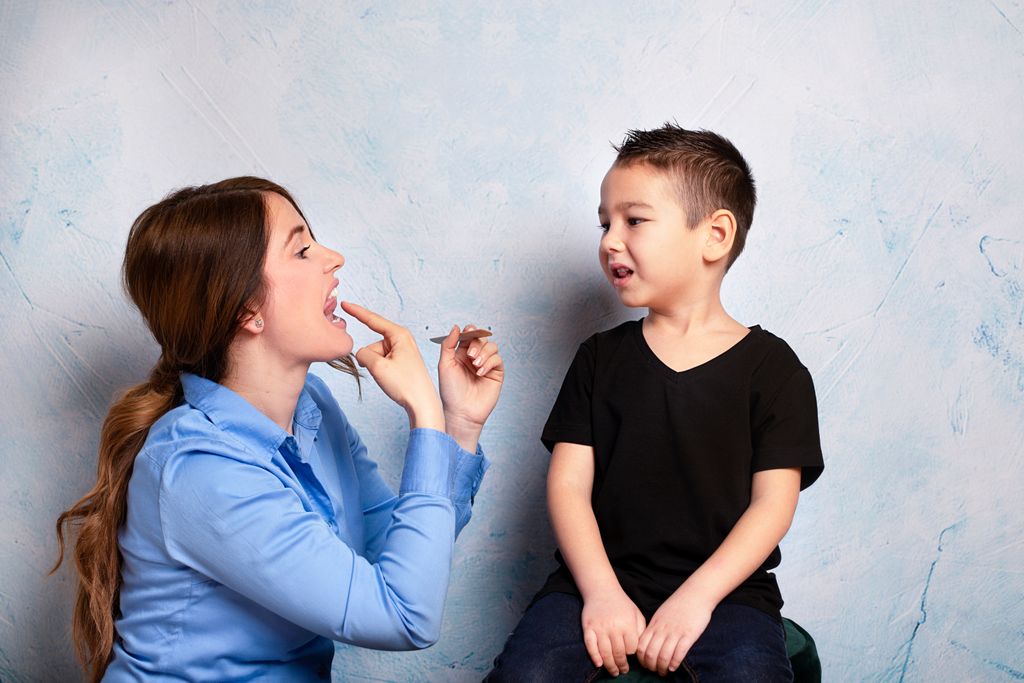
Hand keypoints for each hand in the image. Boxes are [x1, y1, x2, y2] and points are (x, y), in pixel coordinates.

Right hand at [341, 302, 442, 429]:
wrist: (421, 403)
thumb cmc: (405, 384)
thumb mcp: (378, 366)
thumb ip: (363, 354)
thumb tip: (361, 354)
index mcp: (399, 334)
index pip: (373, 319)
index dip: (356, 312)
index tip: (345, 303)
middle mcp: (402, 339)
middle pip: (373, 343)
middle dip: (370, 357)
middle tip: (385, 372)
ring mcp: (403, 350)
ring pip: (375, 354)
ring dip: (376, 366)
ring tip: (391, 377)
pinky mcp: (402, 361)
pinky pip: (382, 361)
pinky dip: (380, 369)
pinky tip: (391, 379)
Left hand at [437, 324, 503, 450]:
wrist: (461, 412)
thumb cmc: (450, 391)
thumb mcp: (445, 365)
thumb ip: (448, 344)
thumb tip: (456, 327)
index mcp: (461, 353)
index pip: (469, 335)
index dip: (470, 330)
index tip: (468, 331)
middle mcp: (474, 357)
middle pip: (482, 338)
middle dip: (476, 343)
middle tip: (470, 355)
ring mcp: (486, 365)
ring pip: (492, 347)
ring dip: (484, 353)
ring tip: (475, 365)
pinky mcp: (496, 373)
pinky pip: (498, 359)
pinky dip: (489, 363)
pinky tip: (480, 372)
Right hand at [581, 589, 646, 676]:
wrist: (602, 590)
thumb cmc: (621, 604)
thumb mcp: (636, 614)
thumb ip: (640, 630)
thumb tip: (640, 649)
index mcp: (627, 624)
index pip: (632, 648)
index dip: (632, 654)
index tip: (632, 657)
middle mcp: (613, 627)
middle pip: (618, 653)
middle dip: (622, 665)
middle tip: (623, 671)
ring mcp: (599, 628)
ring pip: (605, 653)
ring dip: (610, 666)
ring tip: (614, 672)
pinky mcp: (588, 628)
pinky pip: (590, 646)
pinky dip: (594, 656)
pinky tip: (599, 664)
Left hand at [636, 588, 713, 675]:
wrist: (696, 594)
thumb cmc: (679, 604)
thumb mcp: (661, 614)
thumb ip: (655, 627)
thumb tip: (649, 642)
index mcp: (655, 624)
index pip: (641, 646)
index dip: (641, 659)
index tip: (645, 665)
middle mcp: (662, 629)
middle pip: (650, 653)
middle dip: (651, 666)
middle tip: (655, 671)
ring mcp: (675, 632)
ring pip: (663, 656)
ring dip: (662, 668)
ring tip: (664, 672)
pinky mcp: (689, 634)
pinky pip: (679, 652)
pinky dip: (674, 663)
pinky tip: (674, 667)